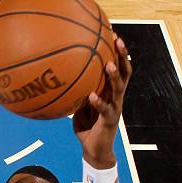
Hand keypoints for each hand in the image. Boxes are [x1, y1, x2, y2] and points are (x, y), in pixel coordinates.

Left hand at [73, 36, 132, 167]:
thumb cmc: (86, 126)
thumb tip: (57, 76)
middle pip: (124, 71)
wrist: (94, 149)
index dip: (117, 51)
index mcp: (110, 91)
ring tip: (108, 65)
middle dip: (121, 55)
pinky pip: (105, 110)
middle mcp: (116, 96)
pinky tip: (91, 96)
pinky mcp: (110, 121)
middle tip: (117, 40)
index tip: (112, 33)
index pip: (118, 67)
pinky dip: (98, 102)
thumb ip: (74, 91)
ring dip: (114, 76)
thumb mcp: (78, 105)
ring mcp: (115, 108)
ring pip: (119, 89)